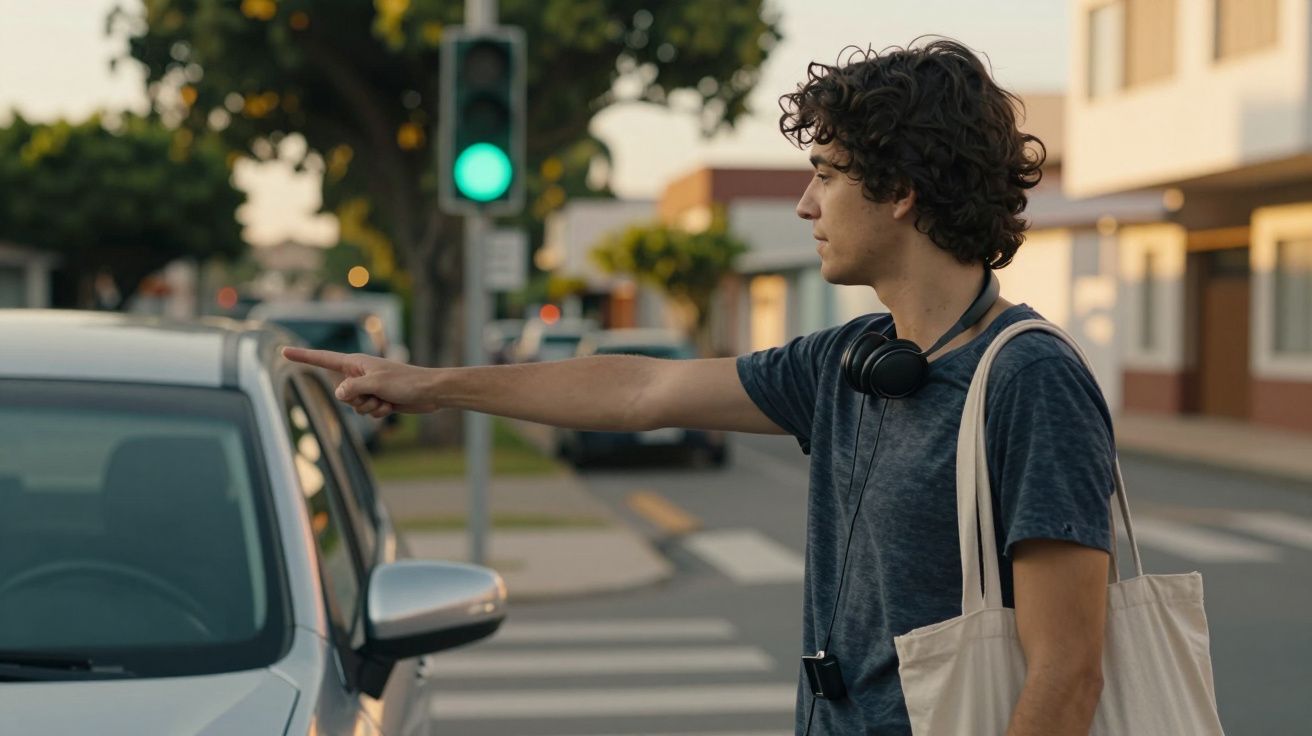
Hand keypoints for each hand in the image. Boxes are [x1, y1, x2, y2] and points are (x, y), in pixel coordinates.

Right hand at [281, 347, 442, 415]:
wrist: (430, 392)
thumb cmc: (405, 382)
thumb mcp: (375, 384)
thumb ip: (352, 389)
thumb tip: (338, 394)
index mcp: (355, 362)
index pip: (323, 358)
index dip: (303, 356)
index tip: (283, 351)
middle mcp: (359, 374)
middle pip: (341, 394)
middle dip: (356, 400)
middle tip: (376, 394)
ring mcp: (368, 387)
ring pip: (354, 406)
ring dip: (370, 408)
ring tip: (386, 400)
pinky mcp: (378, 399)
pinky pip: (367, 412)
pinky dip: (379, 412)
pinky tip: (392, 406)